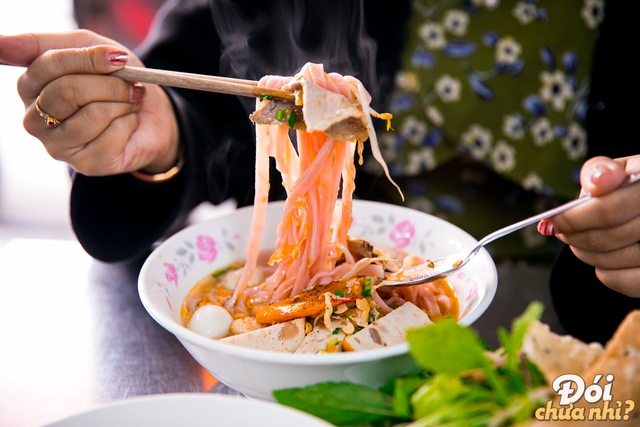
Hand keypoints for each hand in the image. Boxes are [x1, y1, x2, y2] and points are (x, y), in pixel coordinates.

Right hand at [0, 30, 179, 175]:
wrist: (152, 119)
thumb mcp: (88, 49)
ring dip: (122, 103)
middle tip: (132, 85)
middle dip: (110, 85)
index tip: (119, 58)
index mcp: (30, 88)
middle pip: (69, 91)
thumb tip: (0, 43)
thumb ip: (48, 43)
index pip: (47, 65)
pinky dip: (129, 124)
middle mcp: (35, 120)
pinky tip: (129, 124)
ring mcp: (57, 146)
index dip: (88, 59)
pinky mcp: (85, 164)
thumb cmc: (116, 81)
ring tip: (130, 103)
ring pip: (92, 114)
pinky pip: (110, 136)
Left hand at [538, 155, 639, 296]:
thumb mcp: (621, 168)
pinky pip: (627, 282)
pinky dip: (607, 273)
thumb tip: (595, 183)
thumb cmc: (634, 186)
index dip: (572, 218)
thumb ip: (602, 171)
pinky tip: (603, 259)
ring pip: (613, 261)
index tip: (552, 219)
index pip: (607, 210)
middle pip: (606, 238)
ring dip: (585, 253)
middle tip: (561, 230)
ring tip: (579, 240)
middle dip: (573, 236)